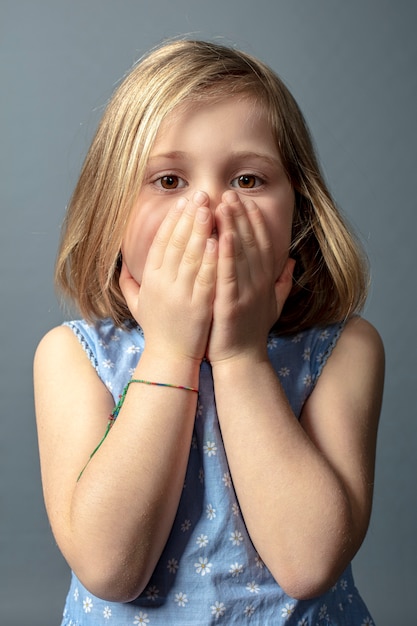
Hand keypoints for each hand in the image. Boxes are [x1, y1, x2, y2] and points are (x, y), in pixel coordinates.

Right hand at [119, 193, 217, 362]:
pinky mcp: (199, 307)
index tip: (183, 201)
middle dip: (188, 216)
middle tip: (199, 194)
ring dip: (200, 230)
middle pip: (176, 243)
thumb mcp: (137, 305)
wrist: (170, 358)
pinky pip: (205, 279)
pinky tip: (218, 241)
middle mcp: (164, 284)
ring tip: (210, 208)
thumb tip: (122, 264)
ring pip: (191, 257)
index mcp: (151, 280)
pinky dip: (211, 260)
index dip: (172, 220)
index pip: (161, 242)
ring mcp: (181, 295)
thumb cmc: (157, 329)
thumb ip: (129, 283)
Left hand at [207, 191, 294, 363]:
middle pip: (252, 243)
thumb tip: (293, 262)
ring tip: (223, 203)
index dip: (256, 221)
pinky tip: (221, 235)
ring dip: (233, 226)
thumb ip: (283, 282)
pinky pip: (229, 275)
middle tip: (231, 192)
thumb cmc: (252, 332)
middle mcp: (259, 283)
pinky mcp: (231, 305)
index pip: (263, 244)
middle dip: (242, 215)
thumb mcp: (272, 305)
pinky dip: (226, 254)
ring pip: (241, 253)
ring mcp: (246, 293)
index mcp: (266, 281)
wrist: (242, 361)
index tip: (246, 200)